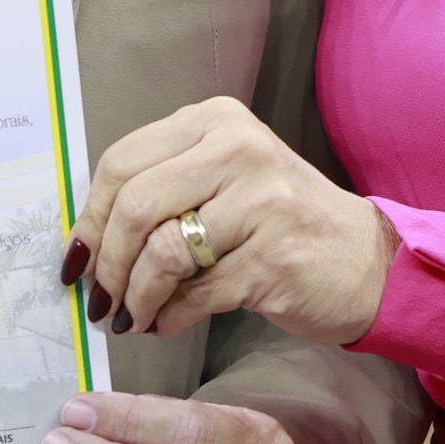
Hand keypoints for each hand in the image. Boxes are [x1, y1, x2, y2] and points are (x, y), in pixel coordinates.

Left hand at [67, 96, 395, 345]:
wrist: (367, 262)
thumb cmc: (281, 223)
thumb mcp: (224, 179)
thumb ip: (163, 187)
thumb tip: (87, 239)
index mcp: (215, 121)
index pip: (121, 162)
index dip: (89, 217)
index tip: (76, 258)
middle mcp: (238, 149)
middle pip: (134, 205)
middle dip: (106, 262)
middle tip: (99, 297)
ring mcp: (261, 203)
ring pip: (160, 253)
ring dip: (135, 296)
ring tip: (131, 316)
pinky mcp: (273, 260)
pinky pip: (194, 294)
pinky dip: (168, 316)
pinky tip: (165, 322)